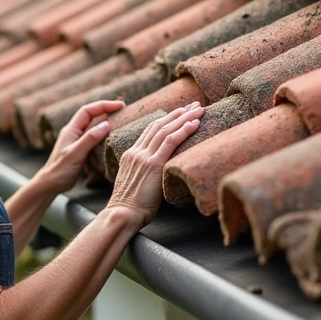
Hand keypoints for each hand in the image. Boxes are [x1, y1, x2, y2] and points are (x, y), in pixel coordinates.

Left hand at [37, 99, 125, 193]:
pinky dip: (104, 133)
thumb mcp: (76, 154)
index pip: (88, 110)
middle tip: (124, 109)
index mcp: (71, 129)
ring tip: (121, 119)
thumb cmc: (60, 170)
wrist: (51, 184)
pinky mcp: (81, 149)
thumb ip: (90, 139)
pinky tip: (112, 136)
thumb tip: (106, 124)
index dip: (104, 105)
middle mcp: (74, 132)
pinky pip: (94, 136)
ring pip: (93, 126)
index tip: (120, 105)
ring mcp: (77, 140)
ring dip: (106, 120)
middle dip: (107, 110)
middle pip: (92, 116)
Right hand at [105, 103, 202, 227]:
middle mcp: (136, 152)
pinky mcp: (153, 165)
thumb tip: (158, 178)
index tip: (179, 113)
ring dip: (184, 117)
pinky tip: (195, 123)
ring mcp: (144, 157)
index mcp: (130, 155)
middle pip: (159, 125)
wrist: (122, 214)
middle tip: (193, 104)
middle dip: (177, 113)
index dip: (165, 120)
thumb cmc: (129, 208)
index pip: (149, 131)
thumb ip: (143, 175)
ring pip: (166, 130)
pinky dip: (183, 130)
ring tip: (199, 109)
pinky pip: (170, 142)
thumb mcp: (133, 184)